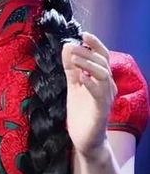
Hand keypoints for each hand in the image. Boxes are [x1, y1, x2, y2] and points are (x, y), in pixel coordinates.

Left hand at [62, 32, 117, 159]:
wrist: (85, 139)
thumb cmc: (81, 110)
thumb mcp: (73, 84)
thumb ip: (71, 67)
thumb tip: (67, 45)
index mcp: (100, 78)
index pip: (101, 56)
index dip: (94, 44)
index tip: (83, 34)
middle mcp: (106, 86)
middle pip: (104, 62)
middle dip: (89, 51)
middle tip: (74, 46)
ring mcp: (105, 98)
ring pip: (104, 75)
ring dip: (89, 64)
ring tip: (74, 60)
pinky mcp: (101, 111)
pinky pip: (100, 94)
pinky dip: (91, 83)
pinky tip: (81, 78)